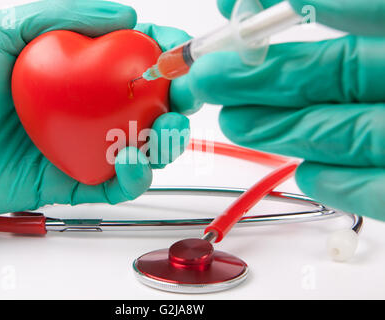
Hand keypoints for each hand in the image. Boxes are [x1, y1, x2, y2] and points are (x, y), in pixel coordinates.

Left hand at [0, 0, 201, 218]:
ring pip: (143, 148)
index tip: (179, 53)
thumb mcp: (2, 33)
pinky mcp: (75, 182)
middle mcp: (86, 111)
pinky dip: (133, 177)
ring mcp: (83, 147)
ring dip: (166, 141)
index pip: (132, 62)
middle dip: (178, 102)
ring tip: (162, 132)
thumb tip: (127, 15)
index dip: (163, 55)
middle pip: (148, 107)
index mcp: (76, 74)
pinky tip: (128, 162)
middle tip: (182, 97)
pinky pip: (116, 186)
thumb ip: (63, 16)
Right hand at [184, 0, 384, 219]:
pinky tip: (311, 174)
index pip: (351, 14)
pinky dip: (342, 183)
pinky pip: (378, 190)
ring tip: (234, 124)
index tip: (231, 10)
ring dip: (285, 131)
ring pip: (349, 134)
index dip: (282, 9)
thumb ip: (351, 7)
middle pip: (332, 81)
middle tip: (209, 80)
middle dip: (264, 80)